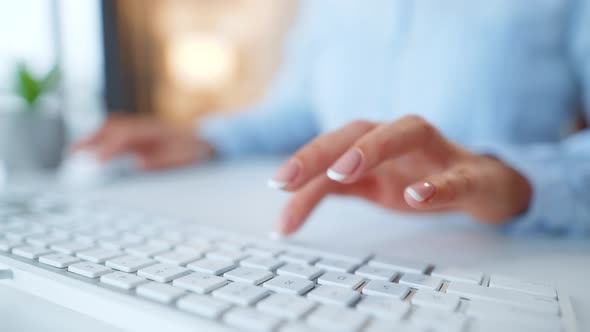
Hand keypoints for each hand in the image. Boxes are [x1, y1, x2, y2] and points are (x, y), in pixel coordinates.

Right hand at [73, 114, 213, 169]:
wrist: (208, 142)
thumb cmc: (195, 151)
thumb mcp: (184, 159)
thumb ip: (163, 162)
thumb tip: (138, 165)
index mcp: (154, 131)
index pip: (125, 136)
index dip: (108, 147)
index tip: (95, 160)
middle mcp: (145, 127)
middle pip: (113, 128)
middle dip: (92, 139)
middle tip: (73, 153)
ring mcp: (142, 130)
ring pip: (113, 129)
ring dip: (93, 138)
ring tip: (75, 153)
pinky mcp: (141, 136)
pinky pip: (117, 134)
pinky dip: (101, 140)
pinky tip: (91, 152)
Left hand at [268, 116, 531, 234]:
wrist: (486, 186)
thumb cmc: (421, 178)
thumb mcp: (370, 187)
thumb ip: (332, 189)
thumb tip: (287, 206)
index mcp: (376, 143)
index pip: (335, 143)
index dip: (304, 160)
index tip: (276, 185)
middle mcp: (403, 139)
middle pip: (362, 129)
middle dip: (323, 149)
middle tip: (288, 178)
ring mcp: (438, 152)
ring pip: (410, 132)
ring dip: (374, 148)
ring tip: (342, 171)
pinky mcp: (472, 174)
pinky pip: (457, 175)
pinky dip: (438, 184)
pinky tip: (417, 195)